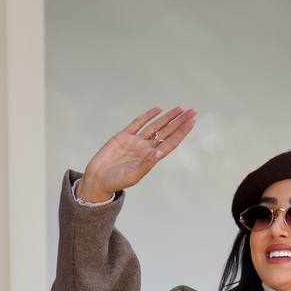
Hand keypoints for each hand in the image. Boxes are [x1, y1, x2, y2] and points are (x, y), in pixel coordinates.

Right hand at [77, 105, 197, 199]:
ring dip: (168, 117)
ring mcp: (135, 142)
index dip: (182, 132)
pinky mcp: (123, 136)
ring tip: (180, 108)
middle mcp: (145, 148)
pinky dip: (147, 116)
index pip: (170, 142)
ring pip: (155, 126)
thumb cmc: (116, 182)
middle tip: (193, 110)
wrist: (98, 179)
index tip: (192, 122)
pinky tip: (158, 109)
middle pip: (167, 132)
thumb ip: (146, 164)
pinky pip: (138, 123)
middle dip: (180, 121)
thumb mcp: (133, 175)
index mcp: (150, 158)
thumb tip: (159, 152)